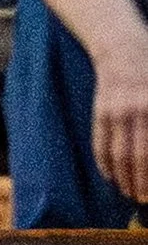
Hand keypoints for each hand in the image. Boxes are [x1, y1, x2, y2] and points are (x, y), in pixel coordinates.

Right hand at [94, 43, 147, 202]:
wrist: (122, 46)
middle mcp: (138, 111)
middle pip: (138, 157)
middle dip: (142, 182)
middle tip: (145, 198)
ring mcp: (116, 113)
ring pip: (119, 155)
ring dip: (124, 179)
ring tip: (130, 193)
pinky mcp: (101, 113)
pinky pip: (101, 145)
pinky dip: (105, 165)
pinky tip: (112, 177)